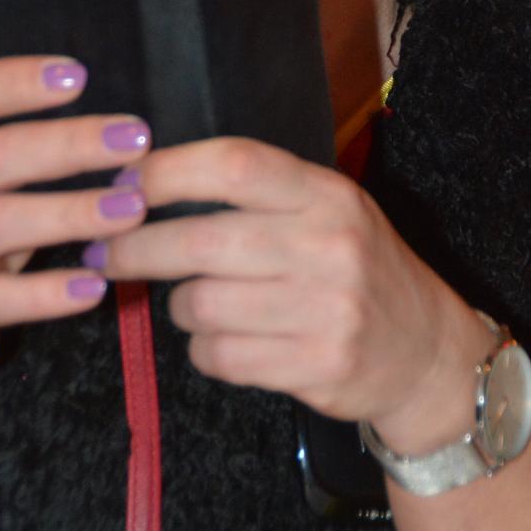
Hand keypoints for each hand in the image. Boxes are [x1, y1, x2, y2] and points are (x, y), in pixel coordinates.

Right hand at [0, 56, 150, 396]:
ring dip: (72, 212)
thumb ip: (20, 152)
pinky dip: (46, 294)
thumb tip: (118, 129)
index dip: (14, 80)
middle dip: (69, 143)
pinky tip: (94, 286)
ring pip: (0, 222)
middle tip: (136, 138)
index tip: (77, 75)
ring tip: (132, 207)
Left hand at [101, 137, 492, 443]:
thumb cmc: (356, 266)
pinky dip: (205, 350)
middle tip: (106, 252)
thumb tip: (147, 180)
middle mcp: (328, 243)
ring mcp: (326, 308)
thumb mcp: (326, 208)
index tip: (122, 182)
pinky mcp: (316, 365)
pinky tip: (224, 341)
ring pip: (202, 305)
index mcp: (325, 192)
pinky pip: (221, 357)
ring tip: (193, 302)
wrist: (425, 348)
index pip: (234, 165)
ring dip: (179, 306)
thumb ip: (258, 193)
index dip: (167, 171)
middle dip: (137, 247)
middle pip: (203, 242)